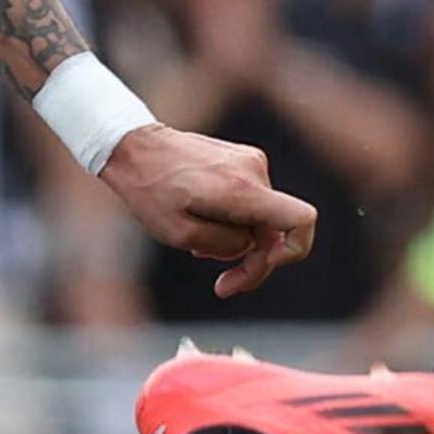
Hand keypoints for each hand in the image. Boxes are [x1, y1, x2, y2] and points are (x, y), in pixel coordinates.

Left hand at [99, 124, 319, 301]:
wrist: (132, 147)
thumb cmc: (150, 190)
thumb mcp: (178, 233)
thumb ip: (223, 244)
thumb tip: (248, 243)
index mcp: (243, 189)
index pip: (301, 219)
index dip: (296, 250)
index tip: (265, 264)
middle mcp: (254, 171)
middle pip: (277, 228)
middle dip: (253, 260)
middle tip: (224, 286)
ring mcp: (249, 162)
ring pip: (260, 217)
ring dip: (235, 239)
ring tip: (195, 243)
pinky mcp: (241, 160)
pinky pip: (249, 201)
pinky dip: (231, 220)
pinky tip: (200, 223)